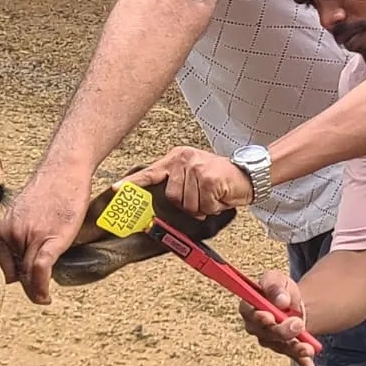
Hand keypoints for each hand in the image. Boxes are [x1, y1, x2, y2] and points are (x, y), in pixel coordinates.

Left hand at [0, 171, 92, 305]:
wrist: (65, 168)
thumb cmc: (50, 188)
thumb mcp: (25, 213)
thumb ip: (20, 234)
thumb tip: (24, 257)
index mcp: (3, 228)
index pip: (0, 264)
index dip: (10, 279)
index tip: (21, 284)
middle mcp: (12, 233)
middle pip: (13, 272)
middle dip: (24, 285)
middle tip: (36, 292)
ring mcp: (30, 236)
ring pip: (26, 274)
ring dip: (34, 291)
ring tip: (42, 297)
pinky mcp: (51, 238)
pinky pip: (40, 269)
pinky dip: (41, 286)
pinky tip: (45, 295)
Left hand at [125, 146, 253, 217]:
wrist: (248, 175)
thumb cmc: (221, 178)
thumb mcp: (195, 174)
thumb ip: (177, 183)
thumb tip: (160, 202)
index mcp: (176, 158)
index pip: (150, 172)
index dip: (133, 183)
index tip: (116, 189)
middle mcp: (183, 160)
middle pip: (172, 197)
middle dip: (188, 204)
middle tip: (203, 197)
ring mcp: (196, 168)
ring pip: (187, 204)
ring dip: (202, 207)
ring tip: (212, 195)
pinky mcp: (208, 178)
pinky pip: (203, 206)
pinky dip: (213, 207)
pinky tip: (220, 196)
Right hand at [238, 269, 320, 365]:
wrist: (293, 303)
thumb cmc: (280, 289)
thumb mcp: (276, 279)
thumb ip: (275, 286)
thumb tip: (281, 300)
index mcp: (249, 307)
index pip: (249, 313)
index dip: (258, 317)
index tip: (269, 316)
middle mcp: (255, 327)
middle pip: (265, 333)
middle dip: (281, 331)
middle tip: (298, 323)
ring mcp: (268, 340)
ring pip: (280, 346)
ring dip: (294, 348)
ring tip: (308, 348)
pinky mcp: (282, 348)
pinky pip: (292, 355)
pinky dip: (302, 361)